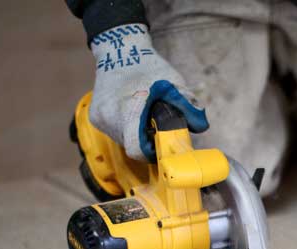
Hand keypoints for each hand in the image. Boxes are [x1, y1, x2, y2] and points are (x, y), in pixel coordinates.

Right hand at [88, 23, 207, 161]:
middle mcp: (106, 119)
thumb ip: (187, 105)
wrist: (119, 48)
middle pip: (132, 146)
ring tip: (146, 115)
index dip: (153, 152)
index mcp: (123, 111)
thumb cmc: (148, 65)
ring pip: (124, 140)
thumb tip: (200, 127)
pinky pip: (116, 131)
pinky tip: (134, 112)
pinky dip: (128, 127)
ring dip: (138, 133)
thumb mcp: (172, 82)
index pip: (137, 150)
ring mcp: (98, 119)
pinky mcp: (96, 117)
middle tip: (158, 124)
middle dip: (147, 139)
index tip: (163, 143)